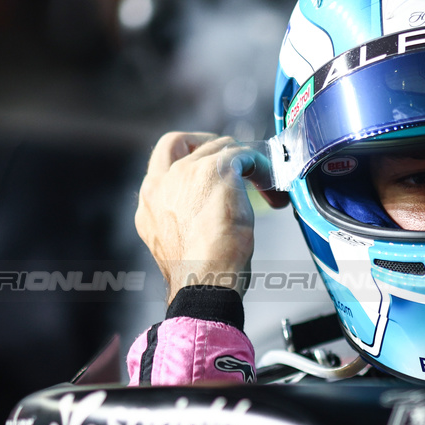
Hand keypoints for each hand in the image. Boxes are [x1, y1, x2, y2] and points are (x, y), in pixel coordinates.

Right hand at [135, 132, 289, 303]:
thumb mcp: (179, 243)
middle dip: (216, 149)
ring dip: (246, 162)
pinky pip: (245, 155)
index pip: (164, 158)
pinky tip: (273, 191)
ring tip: (266, 187)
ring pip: (221, 146)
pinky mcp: (216, 172)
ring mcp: (187, 173)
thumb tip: (207, 213)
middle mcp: (162, 182)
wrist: (202, 283)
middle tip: (240, 165)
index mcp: (150, 200)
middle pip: (189, 142)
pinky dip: (263, 167)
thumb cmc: (199, 276)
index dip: (191, 155)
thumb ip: (184, 218)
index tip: (212, 165)